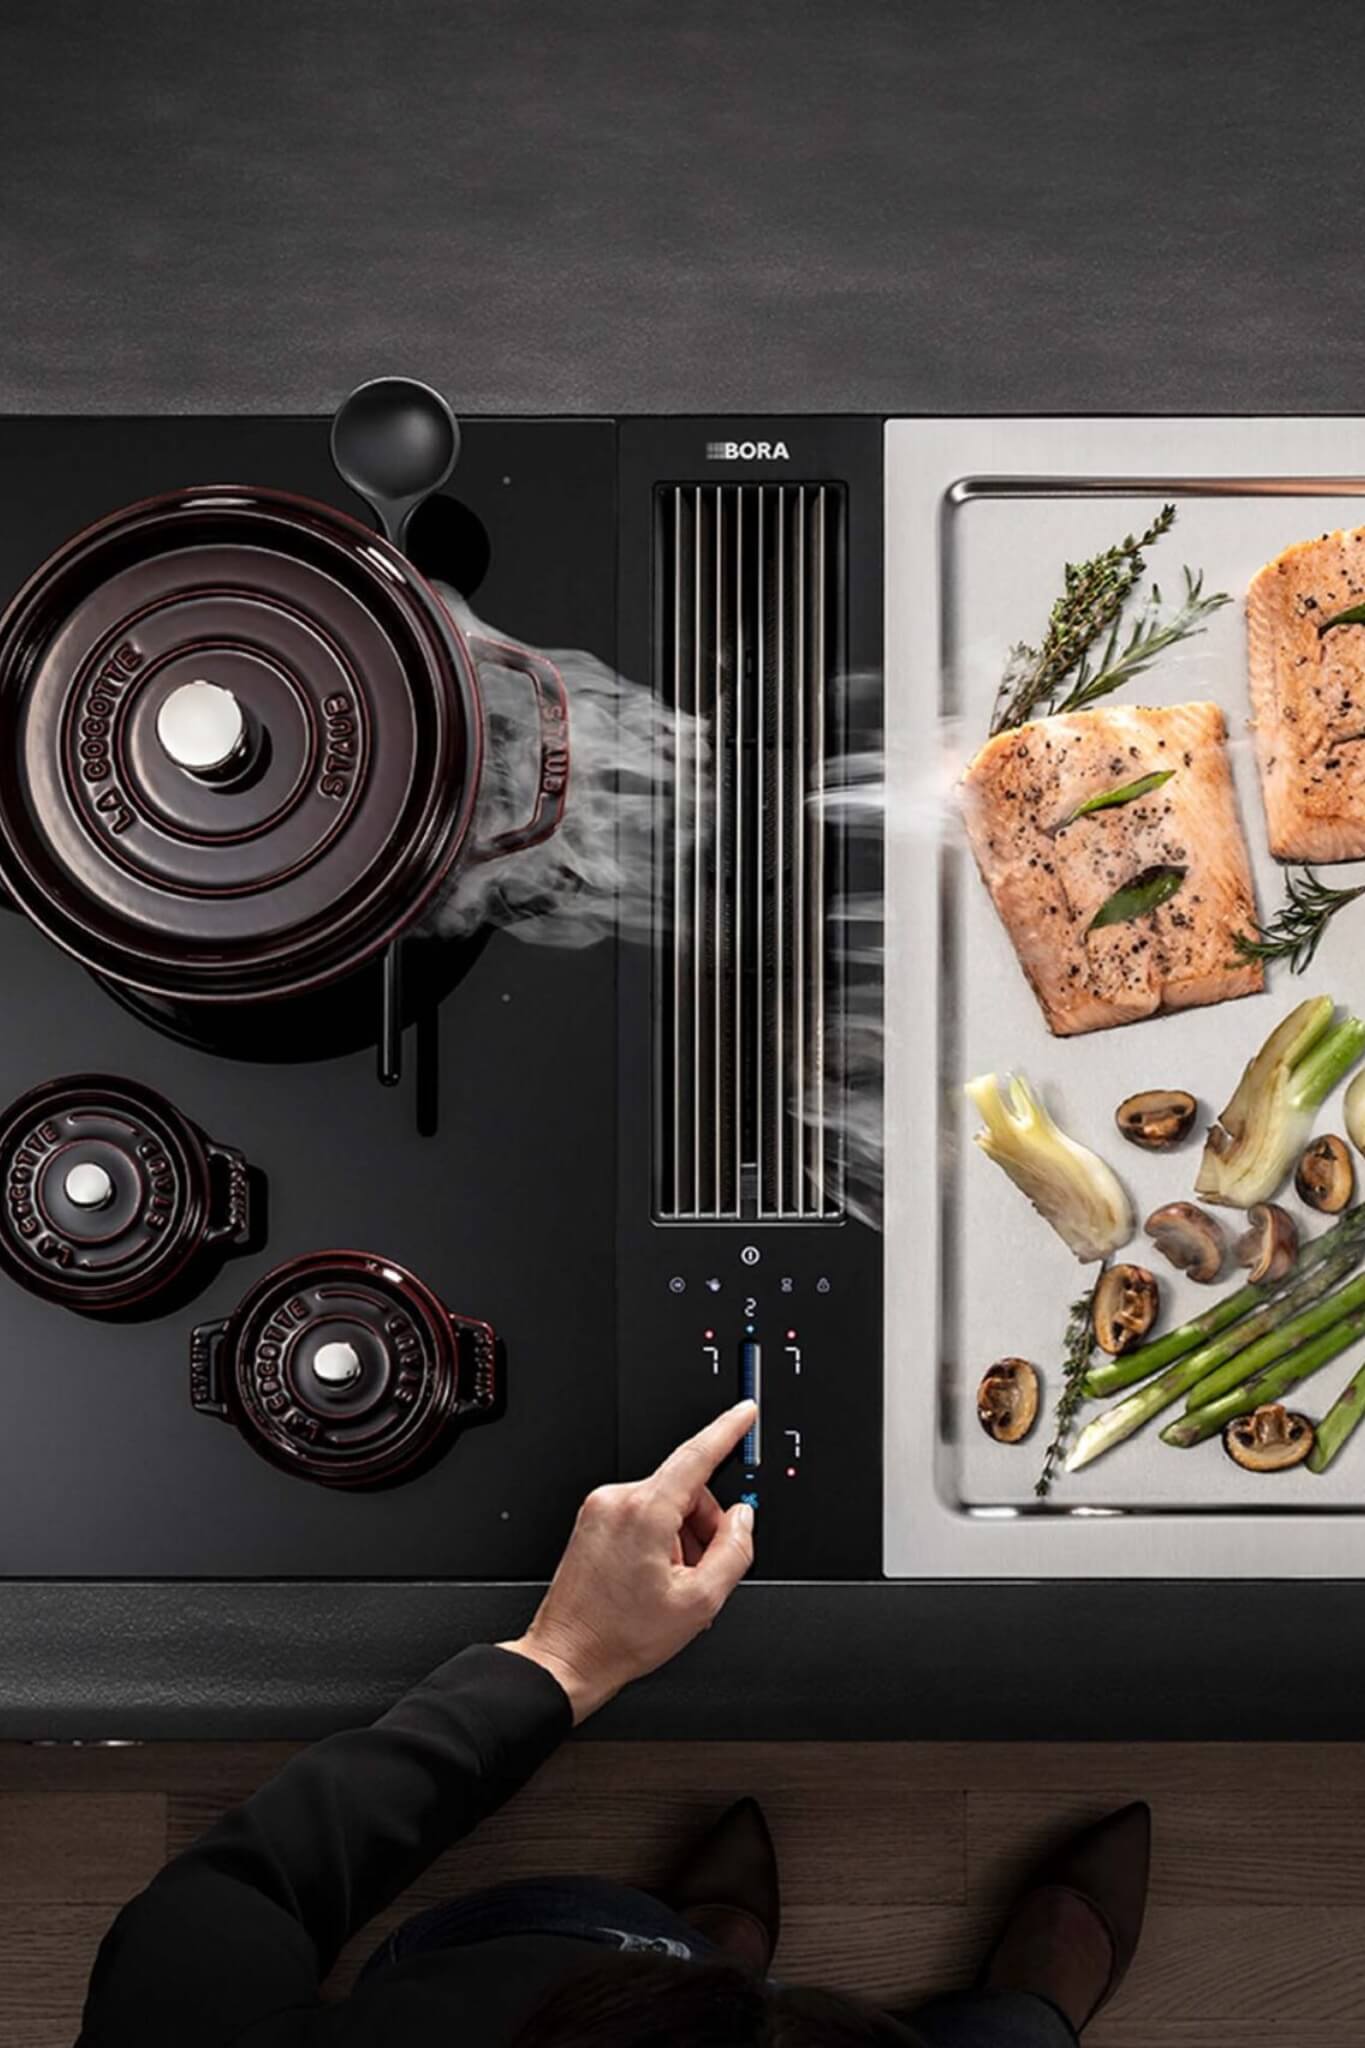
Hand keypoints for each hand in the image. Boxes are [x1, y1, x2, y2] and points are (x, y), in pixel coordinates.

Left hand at [499, 1399, 756, 1722]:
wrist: (568, 1656)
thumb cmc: (621, 1636)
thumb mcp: (700, 1602)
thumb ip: (734, 1550)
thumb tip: (743, 1518)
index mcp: (644, 1512)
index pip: (696, 1455)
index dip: (727, 1430)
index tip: (744, 1413)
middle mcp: (618, 1500)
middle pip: (687, 1490)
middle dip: (704, 1527)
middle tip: (700, 1573)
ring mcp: (601, 1509)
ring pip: (667, 1504)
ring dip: (681, 1538)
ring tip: (671, 1585)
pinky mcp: (593, 1520)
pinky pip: (643, 1514)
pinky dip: (660, 1540)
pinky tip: (653, 1579)